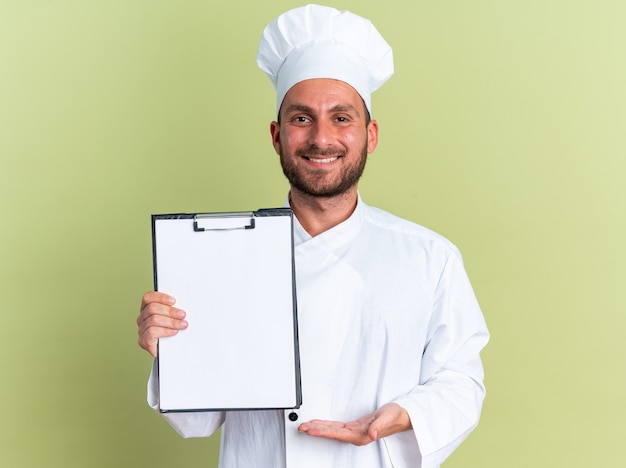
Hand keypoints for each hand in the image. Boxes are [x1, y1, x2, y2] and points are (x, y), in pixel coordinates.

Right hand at [137, 291, 187, 356]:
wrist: (171, 353)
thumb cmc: (173, 332)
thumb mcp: (174, 318)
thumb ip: (174, 310)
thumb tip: (184, 304)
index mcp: (147, 309)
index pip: (148, 298)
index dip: (160, 297)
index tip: (174, 301)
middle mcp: (142, 319)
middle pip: (152, 308)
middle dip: (170, 311)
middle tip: (183, 315)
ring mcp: (142, 330)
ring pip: (153, 319)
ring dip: (171, 321)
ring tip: (183, 325)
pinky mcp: (144, 341)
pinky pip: (152, 332)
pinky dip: (165, 331)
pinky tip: (174, 332)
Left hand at [297, 403, 411, 445]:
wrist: (402, 416)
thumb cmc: (396, 416)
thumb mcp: (388, 418)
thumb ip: (379, 426)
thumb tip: (371, 434)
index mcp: (362, 435)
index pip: (338, 434)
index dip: (323, 431)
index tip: (312, 430)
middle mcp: (356, 435)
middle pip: (332, 433)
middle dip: (316, 430)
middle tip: (302, 427)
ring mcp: (355, 432)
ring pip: (332, 430)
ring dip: (319, 428)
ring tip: (306, 426)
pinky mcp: (355, 427)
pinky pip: (337, 426)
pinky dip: (327, 424)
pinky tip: (319, 424)